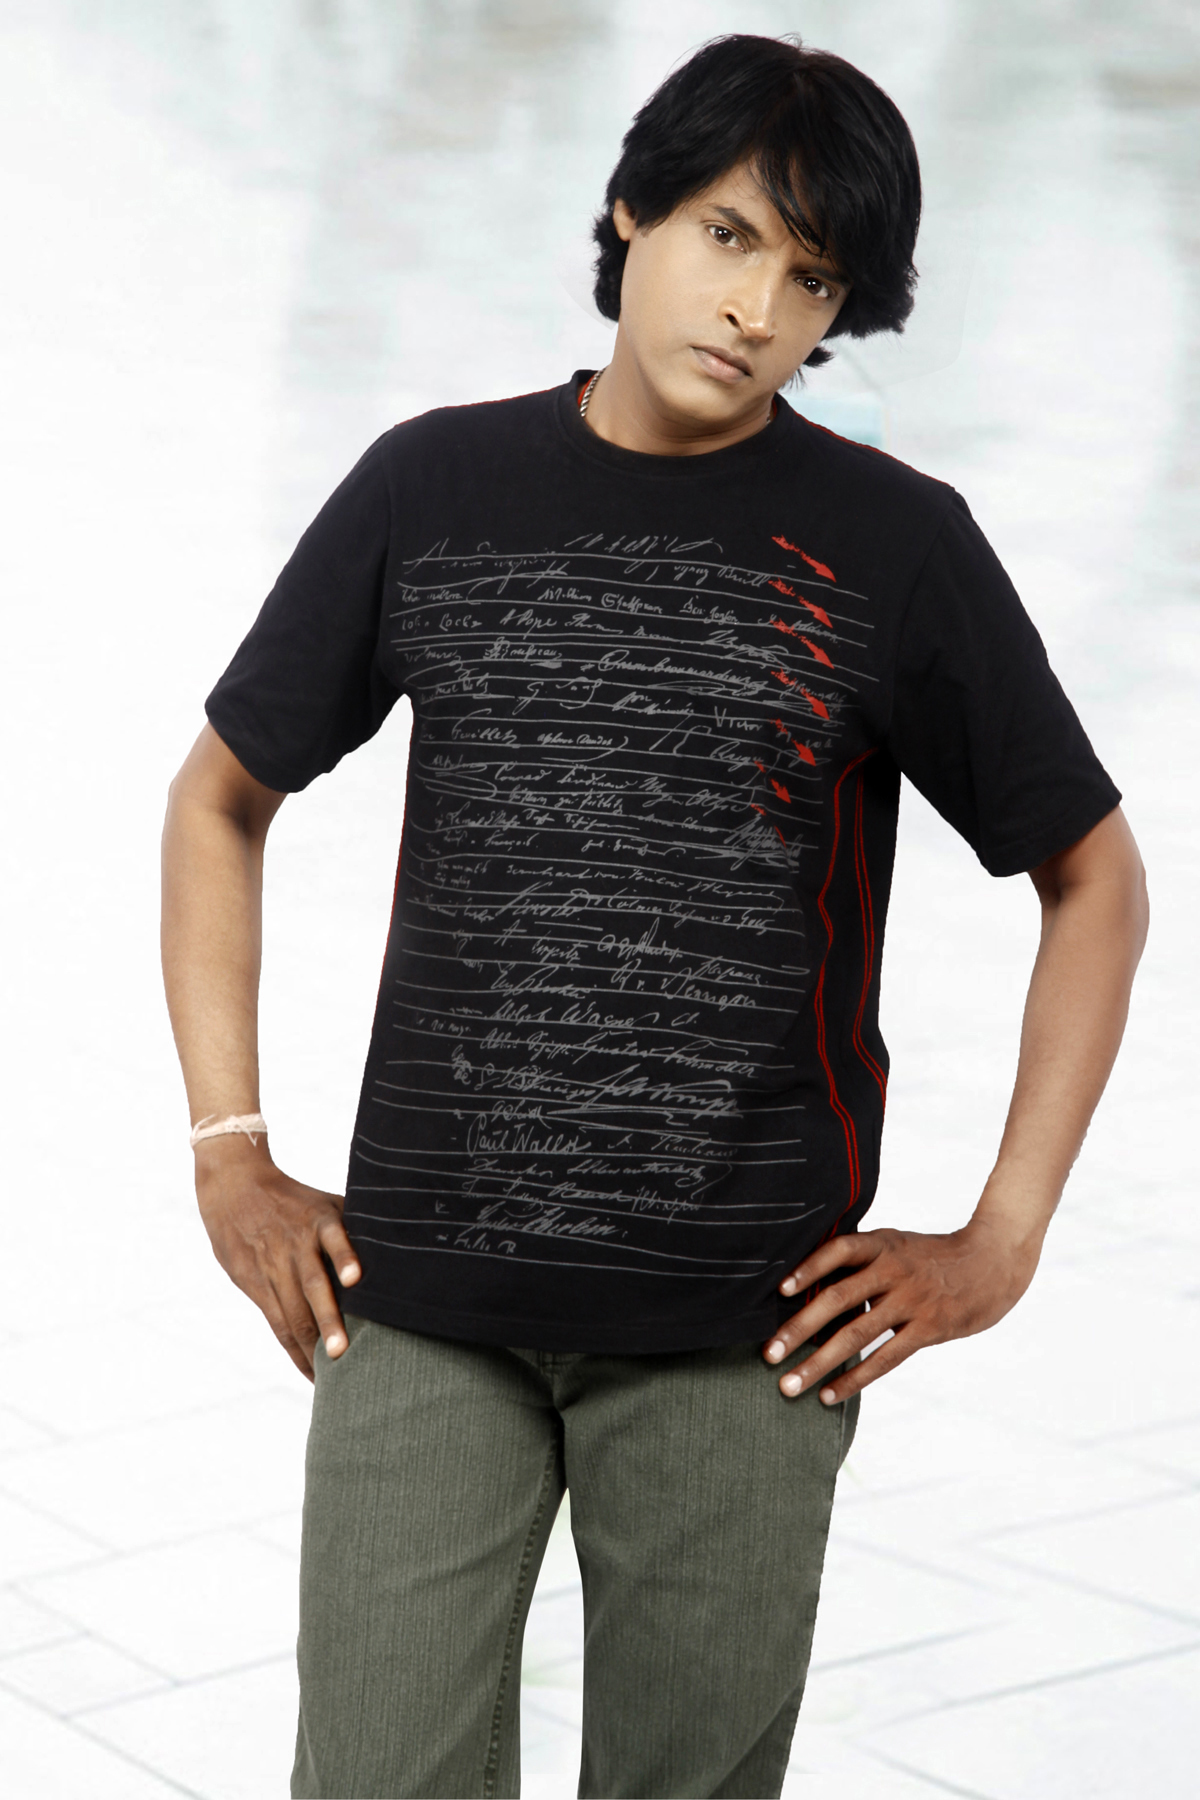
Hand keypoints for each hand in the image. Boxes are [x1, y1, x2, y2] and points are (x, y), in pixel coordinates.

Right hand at [194, 1134, 361, 1380]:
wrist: (233, 1187)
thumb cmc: (293, 1200)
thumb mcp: (324, 1201)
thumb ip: (353, 1227)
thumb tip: (397, 1251)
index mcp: (318, 1220)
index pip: (333, 1237)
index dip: (344, 1256)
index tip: (355, 1279)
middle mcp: (295, 1244)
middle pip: (312, 1285)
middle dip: (327, 1320)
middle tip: (342, 1352)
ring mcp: (272, 1266)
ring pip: (292, 1311)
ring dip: (310, 1344)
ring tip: (329, 1375)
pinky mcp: (254, 1283)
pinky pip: (276, 1321)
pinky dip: (293, 1348)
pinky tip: (309, 1369)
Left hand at [763, 1218, 1042, 1402]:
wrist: (993, 1264)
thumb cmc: (934, 1257)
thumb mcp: (898, 1245)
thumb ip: (863, 1261)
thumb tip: (812, 1287)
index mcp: (884, 1244)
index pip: (839, 1250)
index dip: (808, 1267)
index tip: (780, 1290)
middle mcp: (894, 1271)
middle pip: (838, 1298)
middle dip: (799, 1328)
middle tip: (769, 1354)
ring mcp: (912, 1301)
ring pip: (857, 1335)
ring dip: (819, 1362)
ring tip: (789, 1385)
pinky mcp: (928, 1329)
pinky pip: (885, 1358)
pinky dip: (855, 1379)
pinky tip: (830, 1395)